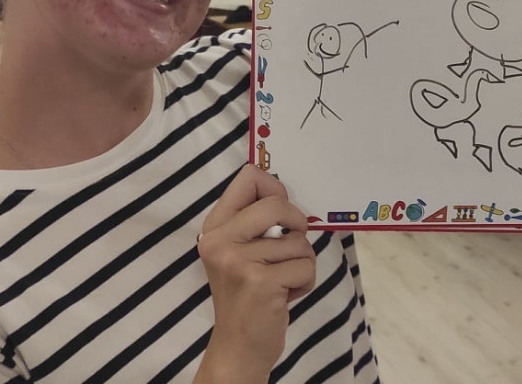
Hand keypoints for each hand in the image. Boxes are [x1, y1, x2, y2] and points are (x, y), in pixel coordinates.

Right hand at [197, 165, 315, 380]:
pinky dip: (305, 281)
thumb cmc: (246, 295)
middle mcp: (220, 240)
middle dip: (296, 226)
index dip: (275, 191)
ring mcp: (238, 261)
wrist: (238, 345)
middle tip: (288, 250)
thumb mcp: (239, 251)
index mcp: (215, 227)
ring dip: (301, 262)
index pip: (249, 177)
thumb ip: (254, 221)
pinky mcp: (261, 281)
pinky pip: (306, 264)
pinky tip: (284, 295)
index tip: (279, 217)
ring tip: (281, 281)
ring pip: (299, 240)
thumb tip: (282, 190)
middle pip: (277, 204)